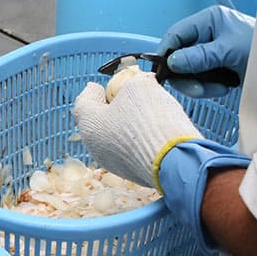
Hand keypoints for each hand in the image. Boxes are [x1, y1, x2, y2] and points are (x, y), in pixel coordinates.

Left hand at [73, 72, 250, 254]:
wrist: (174, 161)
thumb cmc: (149, 120)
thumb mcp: (141, 86)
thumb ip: (134, 82)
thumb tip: (140, 84)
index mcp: (89, 123)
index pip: (83, 101)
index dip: (94, 90)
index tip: (102, 87)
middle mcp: (95, 146)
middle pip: (99, 120)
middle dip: (112, 107)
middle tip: (128, 96)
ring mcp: (112, 163)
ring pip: (115, 137)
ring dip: (126, 124)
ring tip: (146, 112)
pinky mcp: (131, 173)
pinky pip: (130, 150)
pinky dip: (138, 139)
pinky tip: (154, 131)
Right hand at [159, 5, 254, 97]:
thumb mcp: (227, 50)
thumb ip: (198, 57)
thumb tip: (172, 63)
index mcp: (208, 20)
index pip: (176, 34)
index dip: (165, 53)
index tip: (161, 73)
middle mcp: (207, 34)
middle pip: (180, 56)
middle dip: (186, 75)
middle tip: (196, 90)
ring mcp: (212, 52)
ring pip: (190, 72)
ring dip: (201, 84)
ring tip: (219, 87)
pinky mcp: (217, 68)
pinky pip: (202, 80)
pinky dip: (211, 87)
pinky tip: (225, 87)